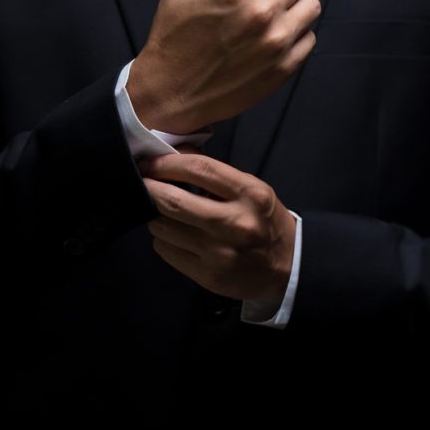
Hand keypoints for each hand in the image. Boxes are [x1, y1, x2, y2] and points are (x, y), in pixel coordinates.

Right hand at [127, 0, 320, 133]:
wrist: (170, 93)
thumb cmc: (173, 41)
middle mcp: (260, 13)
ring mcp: (276, 42)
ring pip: (311, 5)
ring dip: (292, 7)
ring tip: (267, 18)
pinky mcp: (284, 68)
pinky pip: (309, 39)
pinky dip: (294, 37)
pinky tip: (268, 40)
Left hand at [138, 149, 295, 301]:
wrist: (287, 265)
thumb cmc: (263, 220)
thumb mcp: (250, 189)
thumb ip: (214, 174)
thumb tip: (173, 154)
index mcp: (250, 194)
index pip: (199, 169)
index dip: (167, 163)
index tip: (151, 163)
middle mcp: (235, 223)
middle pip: (173, 201)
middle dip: (149, 188)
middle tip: (142, 182)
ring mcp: (220, 253)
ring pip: (164, 227)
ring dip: (155, 215)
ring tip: (161, 211)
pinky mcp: (208, 275)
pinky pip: (166, 251)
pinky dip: (162, 239)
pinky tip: (173, 235)